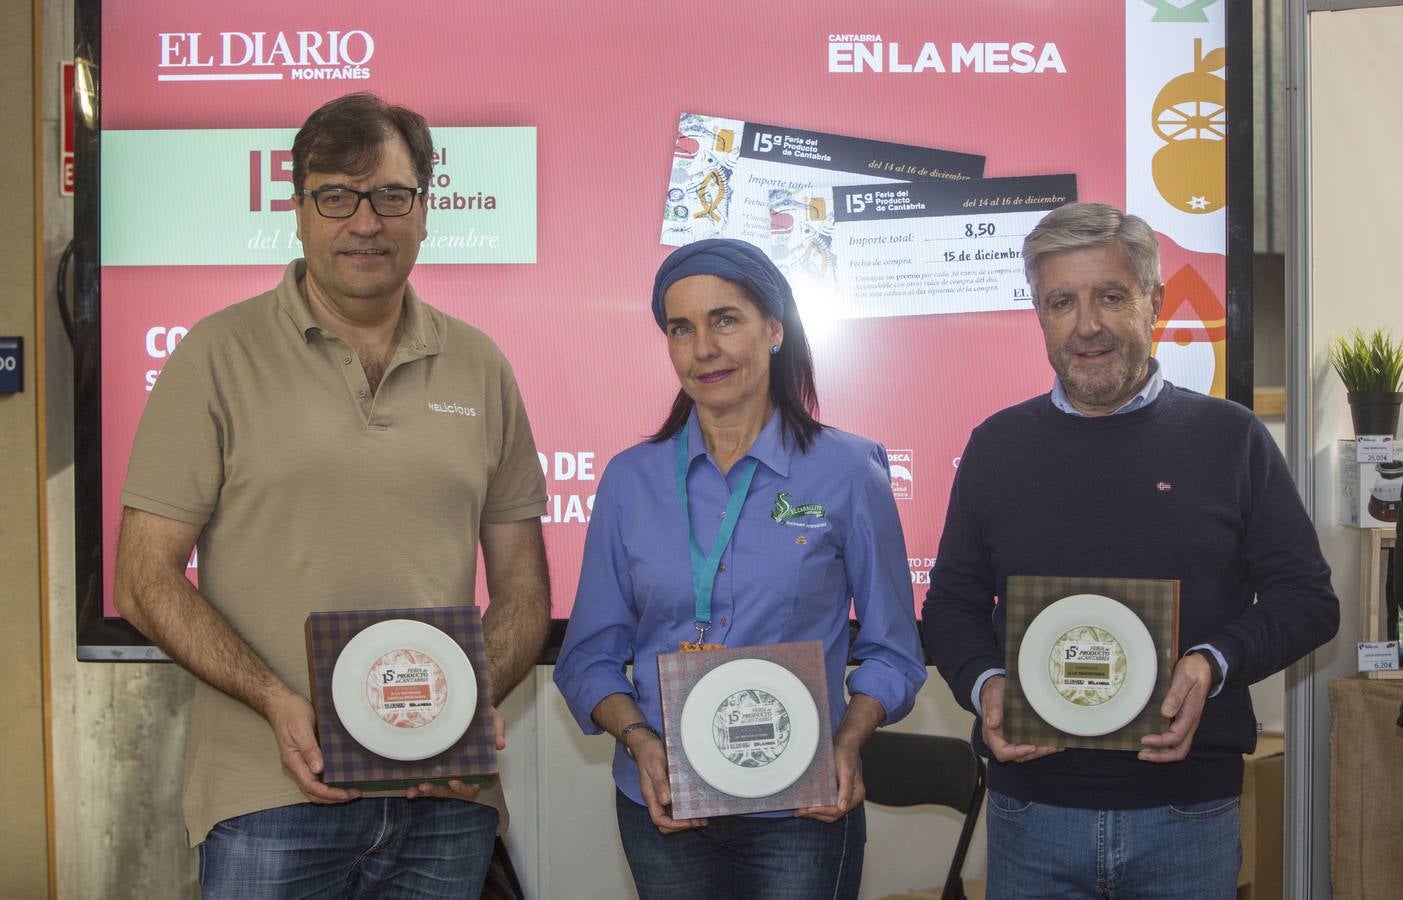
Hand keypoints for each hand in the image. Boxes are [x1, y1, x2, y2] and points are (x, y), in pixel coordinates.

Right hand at [265, 688, 359, 803]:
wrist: (281, 704)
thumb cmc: (291, 713)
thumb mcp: (301, 727)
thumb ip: (309, 749)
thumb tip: (318, 769)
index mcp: (292, 761)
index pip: (311, 786)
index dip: (329, 793)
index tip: (346, 794)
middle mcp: (295, 767)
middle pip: (313, 792)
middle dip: (333, 798)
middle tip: (355, 794)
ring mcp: (299, 765)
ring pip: (315, 788)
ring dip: (332, 793)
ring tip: (351, 791)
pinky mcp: (305, 760)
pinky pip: (316, 778)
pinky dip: (329, 784)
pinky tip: (342, 780)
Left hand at [407, 707, 504, 800]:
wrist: (466, 709)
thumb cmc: (482, 717)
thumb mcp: (493, 719)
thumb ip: (497, 730)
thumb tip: (500, 744)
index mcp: (478, 768)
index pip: (472, 785)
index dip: (463, 787)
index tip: (453, 782)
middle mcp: (462, 773)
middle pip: (450, 791)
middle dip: (438, 791)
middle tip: (425, 786)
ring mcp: (447, 771)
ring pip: (437, 788)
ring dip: (425, 791)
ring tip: (413, 790)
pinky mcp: (435, 766)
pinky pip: (426, 779)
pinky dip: (416, 785)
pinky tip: (408, 786)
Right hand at [629, 731, 705, 832]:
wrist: (645, 743)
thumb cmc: (649, 752)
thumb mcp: (655, 765)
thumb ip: (660, 783)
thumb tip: (666, 801)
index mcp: (651, 795)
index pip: (659, 819)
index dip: (674, 825)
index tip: (689, 822)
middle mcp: (656, 798)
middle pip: (665, 822)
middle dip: (681, 825)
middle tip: (699, 821)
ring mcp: (661, 794)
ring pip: (671, 815)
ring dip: (685, 819)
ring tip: (702, 817)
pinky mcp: (667, 789)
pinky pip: (675, 804)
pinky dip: (685, 808)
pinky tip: (696, 805)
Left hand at [795, 738, 865, 821]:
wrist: (844, 744)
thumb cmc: (845, 754)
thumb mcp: (846, 771)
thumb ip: (846, 790)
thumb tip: (842, 807)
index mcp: (856, 795)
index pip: (838, 810)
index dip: (822, 810)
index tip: (808, 809)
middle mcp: (850, 799)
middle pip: (833, 814)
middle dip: (816, 813)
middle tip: (800, 811)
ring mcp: (843, 797)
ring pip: (829, 812)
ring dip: (815, 813)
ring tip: (800, 810)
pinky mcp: (836, 793)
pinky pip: (827, 804)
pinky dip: (817, 807)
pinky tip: (806, 804)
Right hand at [980, 676, 1059, 763]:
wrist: (996, 687)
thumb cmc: (992, 693)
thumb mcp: (992, 696)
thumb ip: (993, 709)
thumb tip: (993, 723)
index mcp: (991, 735)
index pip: (1002, 752)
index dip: (1017, 753)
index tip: (1031, 747)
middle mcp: (1001, 740)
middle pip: (1018, 755)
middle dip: (1035, 753)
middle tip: (1051, 747)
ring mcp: (1011, 738)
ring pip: (1027, 752)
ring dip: (1042, 751)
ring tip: (1056, 745)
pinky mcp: (1020, 735)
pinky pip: (1031, 744)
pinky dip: (1043, 745)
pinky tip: (1055, 742)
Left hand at [1139, 653, 1211, 762]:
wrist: (1205, 667)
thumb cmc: (1193, 671)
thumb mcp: (1184, 678)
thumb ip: (1176, 694)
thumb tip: (1166, 712)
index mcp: (1191, 714)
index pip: (1176, 736)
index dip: (1160, 742)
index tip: (1143, 739)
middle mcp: (1190, 723)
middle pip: (1180, 750)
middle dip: (1161, 756)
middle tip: (1141, 754)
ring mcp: (1187, 723)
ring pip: (1178, 747)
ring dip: (1162, 754)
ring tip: (1144, 753)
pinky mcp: (1183, 720)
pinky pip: (1175, 740)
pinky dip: (1163, 746)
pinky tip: (1151, 742)